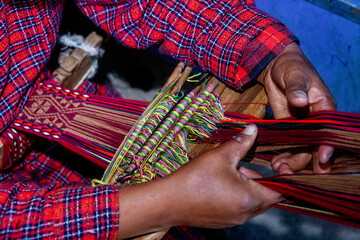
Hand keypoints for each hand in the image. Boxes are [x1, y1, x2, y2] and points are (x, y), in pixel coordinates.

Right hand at [169, 124, 281, 227]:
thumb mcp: (220, 156)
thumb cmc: (194, 180)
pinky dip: (236, 194)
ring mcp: (234, 220)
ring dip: (246, 185)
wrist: (168, 202)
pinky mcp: (223, 221)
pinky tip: (219, 183)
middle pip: (266, 195)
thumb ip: (241, 143)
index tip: (278, 163)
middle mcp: (246, 214)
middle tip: (244, 164)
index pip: (282, 190)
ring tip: (228, 171)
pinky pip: (238, 207)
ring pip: (251, 201)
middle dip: (260, 178)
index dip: (285, 176)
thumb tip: (253, 130)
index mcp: (251, 199)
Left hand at [257, 42, 336, 173]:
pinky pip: (289, 146)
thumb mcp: (295, 75)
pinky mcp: (288, 128)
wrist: (275, 67)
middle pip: (315, 147)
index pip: (328, 132)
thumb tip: (300, 101)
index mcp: (324, 109)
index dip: (327, 146)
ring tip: (280, 170)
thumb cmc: (291, 67)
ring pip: (302, 150)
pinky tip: (275, 163)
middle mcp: (315, 121)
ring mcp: (301, 127)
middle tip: (291, 173)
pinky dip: (284, 155)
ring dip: (293, 162)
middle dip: (307, 163)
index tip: (322, 159)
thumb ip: (297, 88)